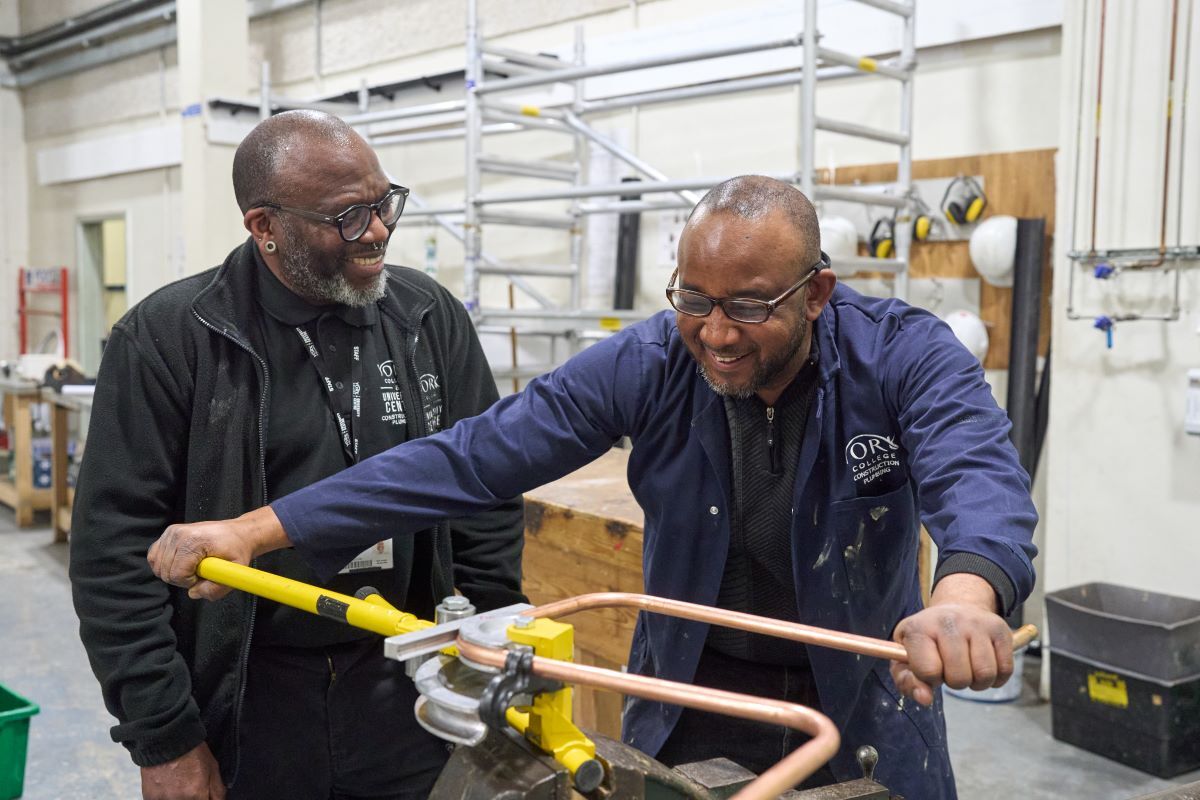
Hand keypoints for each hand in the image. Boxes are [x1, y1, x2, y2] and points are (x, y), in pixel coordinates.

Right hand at [140, 742, 224, 799]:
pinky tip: (167, 785)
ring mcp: (163, 799)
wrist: (166, 739)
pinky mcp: (150, 797)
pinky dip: (165, 797)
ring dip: (178, 797)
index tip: (203, 794)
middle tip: (190, 785)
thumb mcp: (213, 767)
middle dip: (193, 797)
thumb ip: (218, 791)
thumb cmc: (192, 751)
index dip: (205, 798)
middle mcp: (180, 799)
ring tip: (178, 783)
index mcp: (198, 793)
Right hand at [147, 506, 289, 600]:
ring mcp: (172, 532)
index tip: (204, 575)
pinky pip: (154, 557)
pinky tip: (181, 562)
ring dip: (174, 572)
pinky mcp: (168, 533)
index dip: (190, 582)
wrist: (239, 532)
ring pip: (158, 566)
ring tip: (193, 566)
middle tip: (200, 571)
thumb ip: (216, 589)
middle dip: (182, 579)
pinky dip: (165, 564)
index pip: (177, 574)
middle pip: (166, 572)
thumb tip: (193, 593)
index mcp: (194, 541)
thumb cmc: (237, 549)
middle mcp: (179, 534)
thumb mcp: (235, 571)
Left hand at [890, 573, 1013, 705]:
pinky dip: (996, 678)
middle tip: (951, 669)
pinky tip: (982, 666)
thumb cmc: (929, 640)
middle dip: (955, 682)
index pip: (928, 671)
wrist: (956, 607)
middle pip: (959, 677)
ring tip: (967, 669)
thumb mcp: (907, 658)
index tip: (930, 669)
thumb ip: (908, 682)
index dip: (931, 679)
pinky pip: (1005, 670)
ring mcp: (976, 623)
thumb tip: (925, 699)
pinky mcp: (999, 629)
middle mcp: (947, 621)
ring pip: (985, 674)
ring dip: (977, 682)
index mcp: (918, 628)